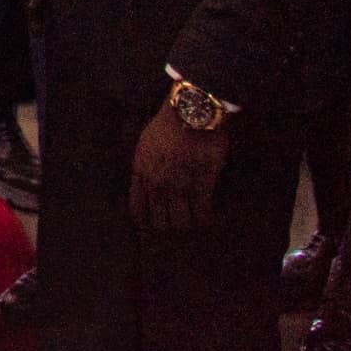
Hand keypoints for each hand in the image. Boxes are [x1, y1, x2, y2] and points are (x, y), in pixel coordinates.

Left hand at [131, 100, 231, 231]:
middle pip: (159, 222)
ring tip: (196, 230)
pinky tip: (212, 221)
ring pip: (181, 223)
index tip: (150, 237)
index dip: (144, 227)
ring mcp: (179, 185)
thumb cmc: (168, 123)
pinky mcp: (202, 183)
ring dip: (189, 229)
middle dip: (167, 234)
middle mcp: (157, 183)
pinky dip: (208, 221)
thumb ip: (145, 167)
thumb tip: (148, 186)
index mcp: (141, 172)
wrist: (191, 111)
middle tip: (177, 239)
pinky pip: (203, 213)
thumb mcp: (146, 144)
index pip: (138, 210)